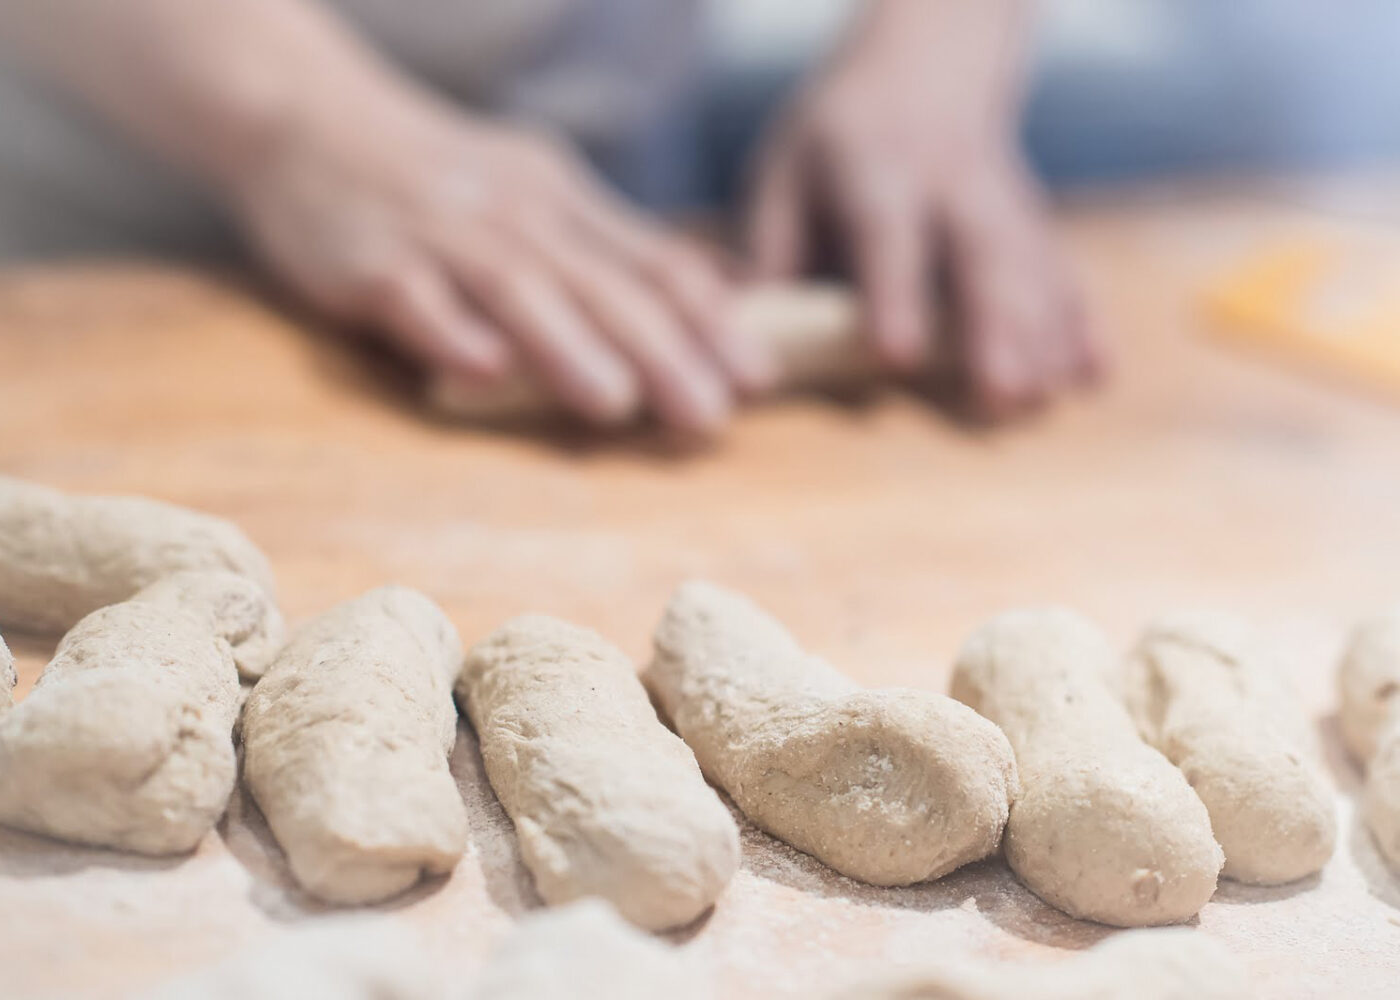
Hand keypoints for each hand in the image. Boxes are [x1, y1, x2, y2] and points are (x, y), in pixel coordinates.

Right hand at [223, 89, 774, 433]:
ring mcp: (440, 236)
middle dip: (661, 351)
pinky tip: (484, 372)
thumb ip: (611, 245)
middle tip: (711, 416)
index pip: (652, 262)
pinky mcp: (370, 264)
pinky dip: (450, 333)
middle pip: (598, 284)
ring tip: (616, 405)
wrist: (310, 118)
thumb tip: (712, 290)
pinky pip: (414, 299)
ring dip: (567, 348)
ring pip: (516, 290)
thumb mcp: (538, 190)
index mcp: (561, 200)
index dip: (709, 320)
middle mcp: (513, 215)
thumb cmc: (439, 174)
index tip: (759, 375)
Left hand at [747, 0, 1102, 417]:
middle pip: (981, 255)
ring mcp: (1001, 201)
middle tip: (1003, 393)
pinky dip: (1083, 322)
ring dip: (1045, 336)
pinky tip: (1095, 375)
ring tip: (1046, 400)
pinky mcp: (1032, 220)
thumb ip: (769, 249)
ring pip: (1032, 269)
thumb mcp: (782, 170)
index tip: (896, 355)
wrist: (927, 61)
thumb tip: (745, 332)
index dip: (894, 294)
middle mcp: (949, 184)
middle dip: (996, 327)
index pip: (886, 234)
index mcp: (875, 168)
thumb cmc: (836, 135)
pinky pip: (1063, 269)